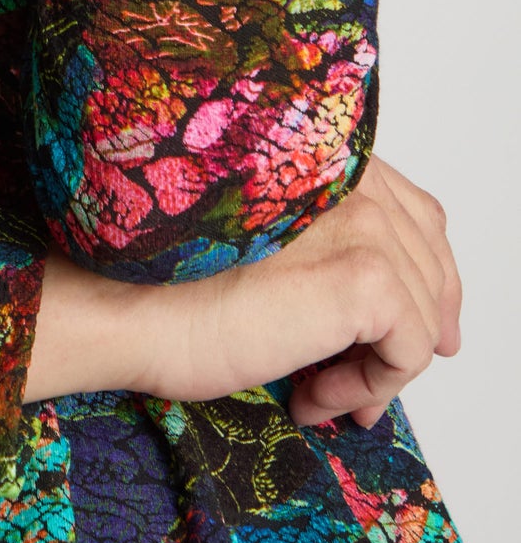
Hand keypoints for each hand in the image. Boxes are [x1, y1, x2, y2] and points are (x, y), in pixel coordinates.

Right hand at [25, 156, 461, 425]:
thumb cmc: (152, 273)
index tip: (408, 328)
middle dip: (416, 322)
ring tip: (322, 392)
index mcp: (312, 149)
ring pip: (423, 306)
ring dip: (379, 364)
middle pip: (429, 252)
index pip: (408, 206)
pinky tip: (314, 393)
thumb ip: (310, 238)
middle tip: (375, 383)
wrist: (113, 296)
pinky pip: (410, 347)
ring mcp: (355, 219)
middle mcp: (342, 171)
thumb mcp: (248, 238)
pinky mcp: (361, 275)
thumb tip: (381, 307)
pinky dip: (374, 384)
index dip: (417, 271)